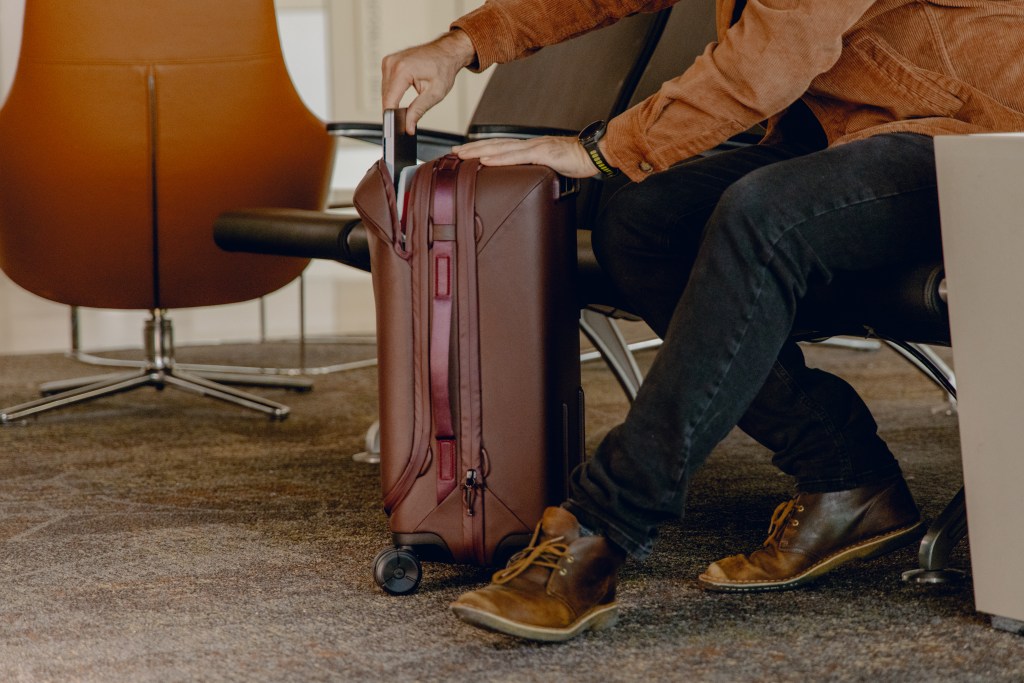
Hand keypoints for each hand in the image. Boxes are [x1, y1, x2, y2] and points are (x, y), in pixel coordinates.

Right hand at [381, 30, 475, 133]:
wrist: (446, 52)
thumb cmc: (443, 68)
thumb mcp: (434, 94)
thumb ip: (418, 111)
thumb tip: (408, 127)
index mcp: (402, 69)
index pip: (389, 100)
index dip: (391, 117)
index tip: (395, 129)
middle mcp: (392, 63)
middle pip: (386, 97)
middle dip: (394, 110)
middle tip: (407, 121)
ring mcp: (389, 61)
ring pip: (385, 91)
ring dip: (394, 100)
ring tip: (408, 103)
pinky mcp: (389, 62)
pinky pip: (386, 83)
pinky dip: (394, 92)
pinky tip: (403, 94)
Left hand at [453, 136, 597, 178]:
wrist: (594, 154)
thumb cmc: (576, 161)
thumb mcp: (551, 168)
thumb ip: (537, 171)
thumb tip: (526, 180)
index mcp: (530, 148)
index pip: (501, 147)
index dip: (481, 149)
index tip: (465, 153)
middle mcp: (529, 145)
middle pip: (494, 144)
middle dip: (472, 148)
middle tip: (452, 152)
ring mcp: (535, 148)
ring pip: (501, 148)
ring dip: (479, 151)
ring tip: (462, 155)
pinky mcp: (542, 153)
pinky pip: (517, 156)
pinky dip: (499, 157)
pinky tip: (486, 159)